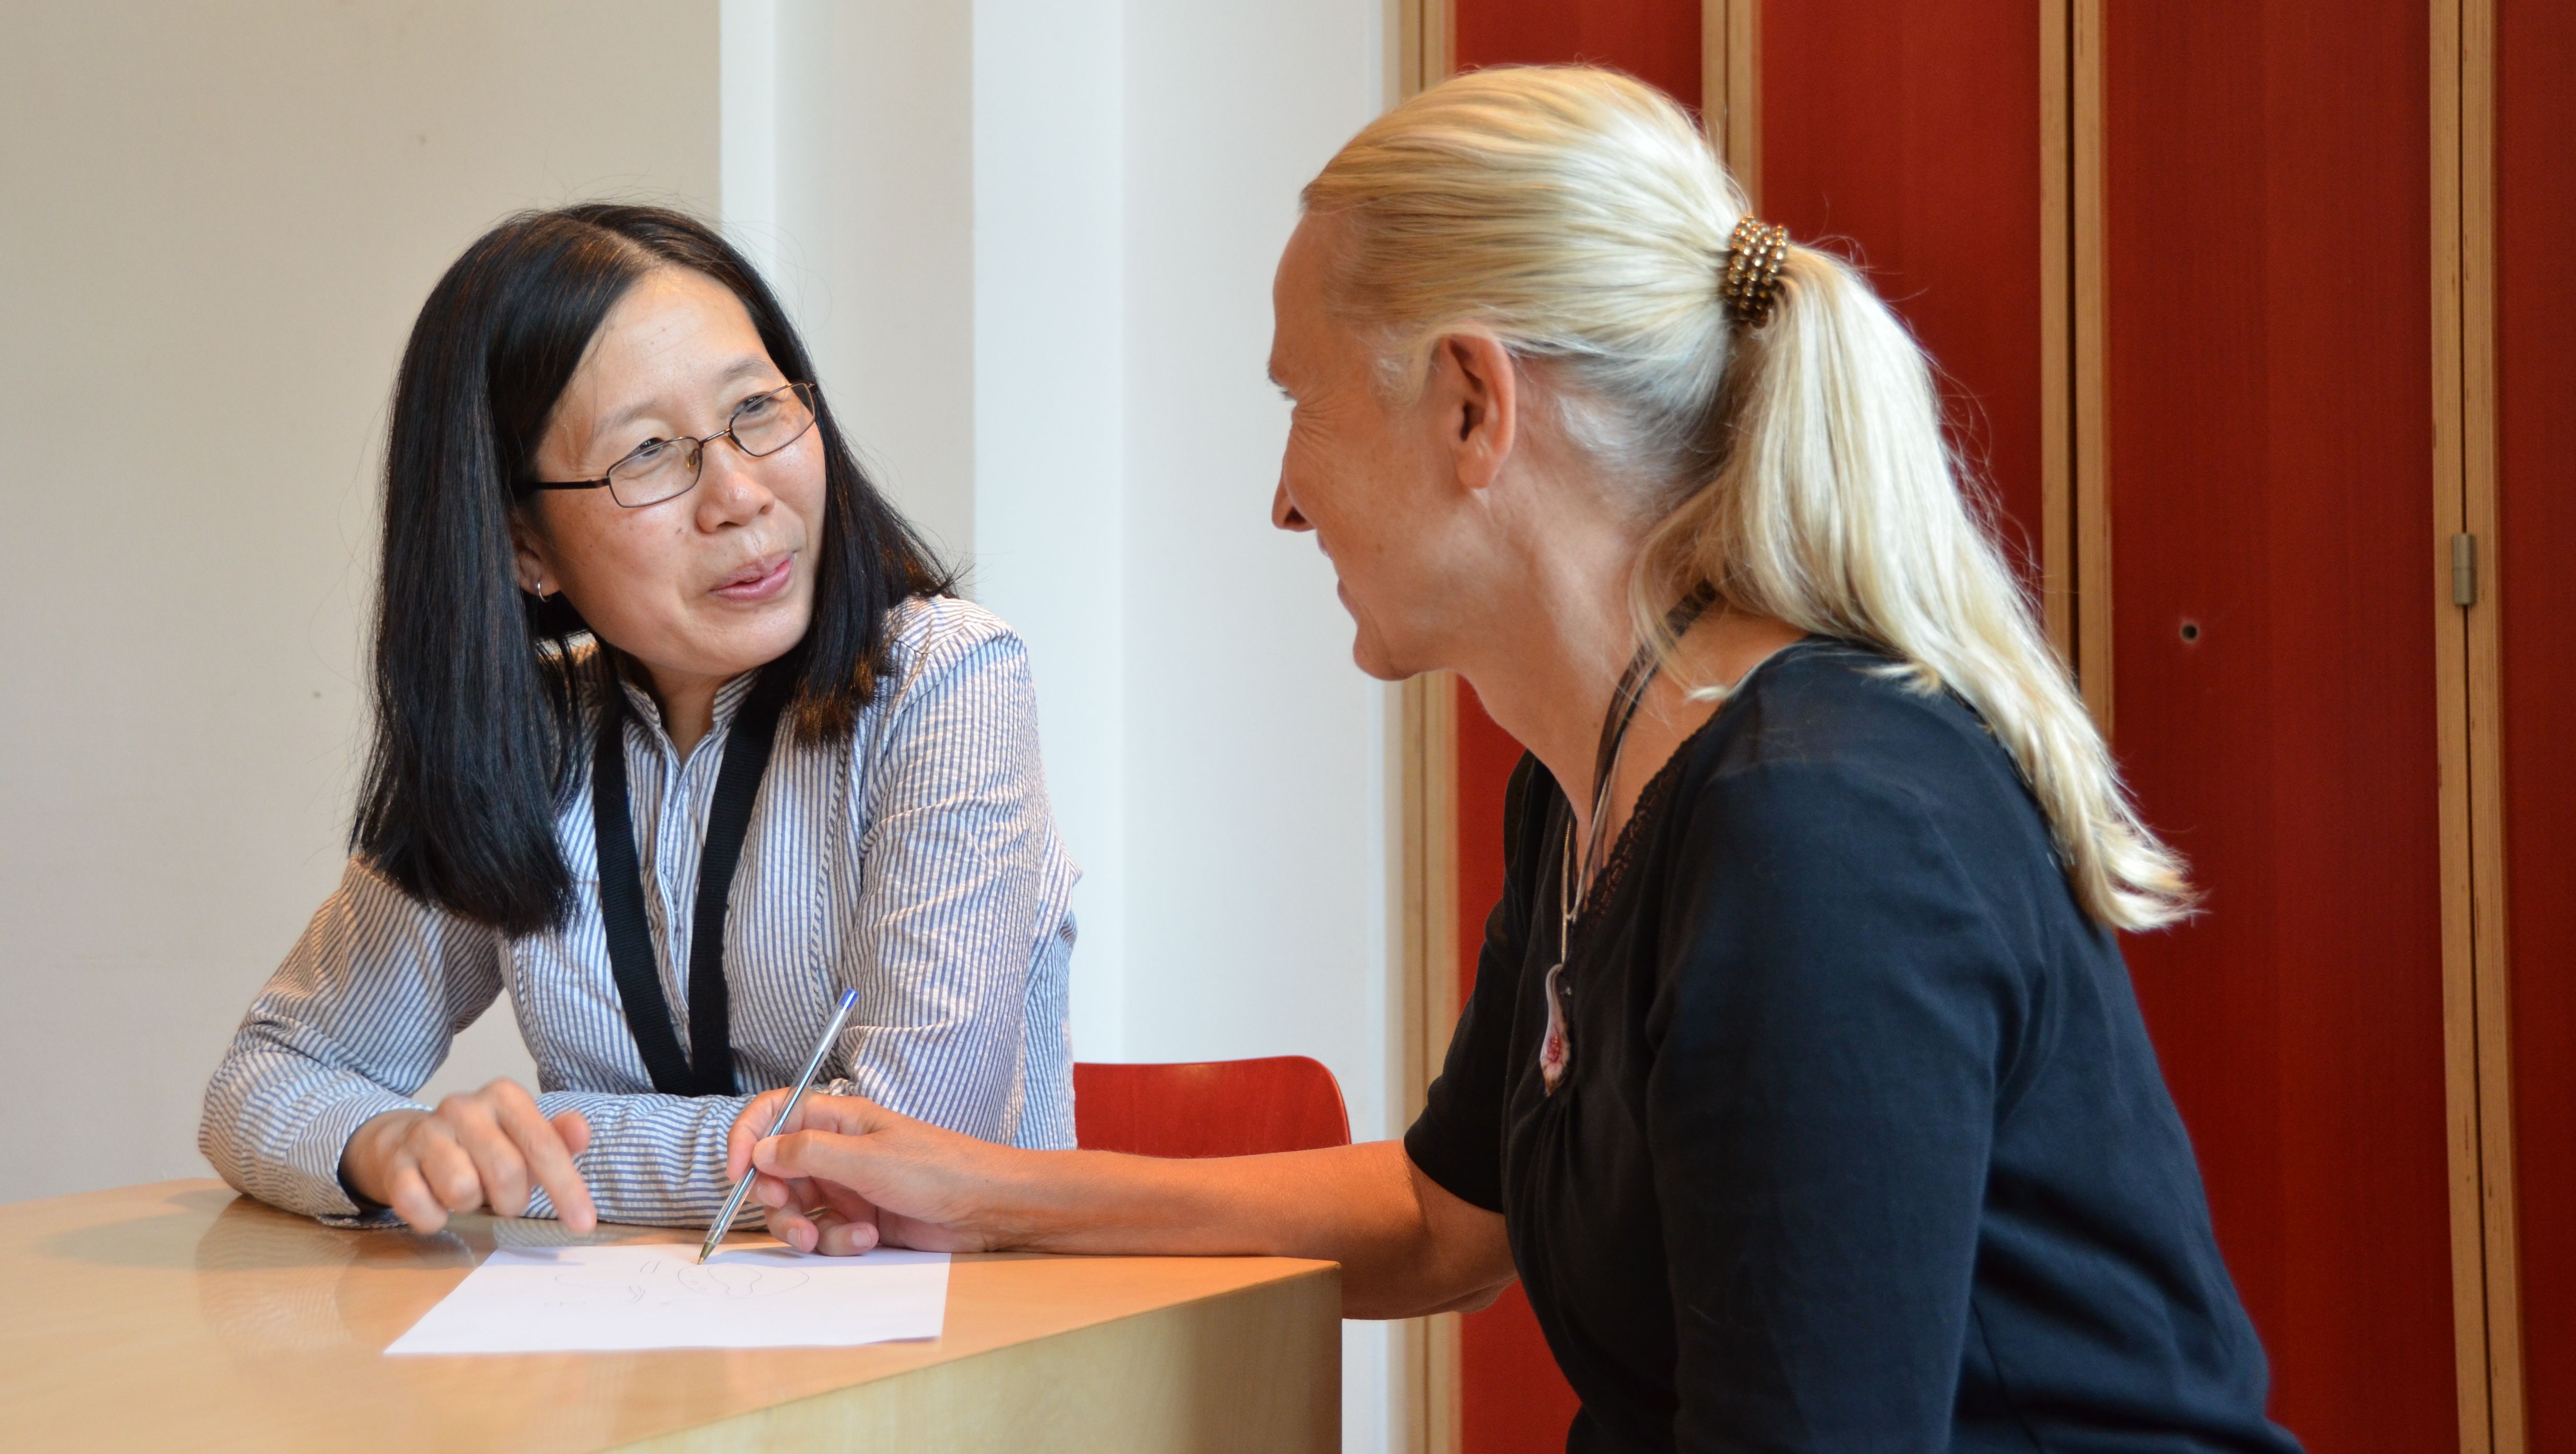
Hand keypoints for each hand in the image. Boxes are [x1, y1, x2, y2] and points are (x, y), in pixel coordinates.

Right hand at [341, 1080, 595, 1234]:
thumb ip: (558, 1138)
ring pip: (461, 1189)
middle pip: (505, 1171)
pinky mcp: (395, 1163)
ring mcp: (424, 1133)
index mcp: (504, 1096)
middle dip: (513, 1200)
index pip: (543, 1146)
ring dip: (470, 1205)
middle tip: (506, 1201)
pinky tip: (437, 1203)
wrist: (412, 1141)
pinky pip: (419, 1205)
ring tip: (468, 1193)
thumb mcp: (527, 1138)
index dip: (566, 1189)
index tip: (583, 1224)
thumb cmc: (485, 1145)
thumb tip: (580, 1132)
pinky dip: (434, 1217)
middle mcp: (463, 1107)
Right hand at [723, 1092, 1020, 1255]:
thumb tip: (759, 1151)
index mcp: (837, 1119)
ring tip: (831, 1238)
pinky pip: (825, 1234)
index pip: (774, 1113)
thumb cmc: (937, 1169)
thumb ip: (808, 1153)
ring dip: (806, 1229)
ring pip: (797, 1210)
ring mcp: (846, 1187)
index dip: (747, 1138)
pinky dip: (837, 1241)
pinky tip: (867, 1239)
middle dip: (776, 1200)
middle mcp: (836, 1151)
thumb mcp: (868, 1158)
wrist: (986, 1208)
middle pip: (775, 1172)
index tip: (735, 1173)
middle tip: (791, 1215)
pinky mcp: (858, 1220)